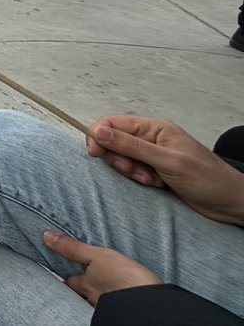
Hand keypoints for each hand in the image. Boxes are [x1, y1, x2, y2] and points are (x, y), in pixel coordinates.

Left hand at [44, 232, 161, 305]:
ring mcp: (106, 305)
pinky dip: (109, 298)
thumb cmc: (125, 278)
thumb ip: (73, 248)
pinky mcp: (122, 307)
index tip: (64, 272)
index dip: (66, 276)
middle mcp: (92, 297)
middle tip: (78, 280)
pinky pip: (109, 302)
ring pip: (94, 299)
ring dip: (94, 293)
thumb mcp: (98, 255)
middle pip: (79, 292)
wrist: (151, 302)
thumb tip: (46, 237)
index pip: (69, 281)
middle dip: (78, 286)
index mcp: (85, 284)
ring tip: (98, 286)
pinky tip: (115, 295)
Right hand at [87, 115, 243, 224]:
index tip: (96, 154)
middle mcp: (150, 138)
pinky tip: (156, 184)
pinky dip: (137, 179)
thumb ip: (131, 146)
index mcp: (154, 127)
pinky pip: (131, 171)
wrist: (229, 202)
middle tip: (136, 172)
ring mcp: (150, 155)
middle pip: (112, 141)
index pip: (112, 123)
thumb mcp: (167, 161)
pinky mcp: (152, 170)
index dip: (98, 136)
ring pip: (120, 158)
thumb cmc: (207, 179)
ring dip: (130, 171)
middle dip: (118, 159)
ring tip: (152, 181)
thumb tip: (98, 132)